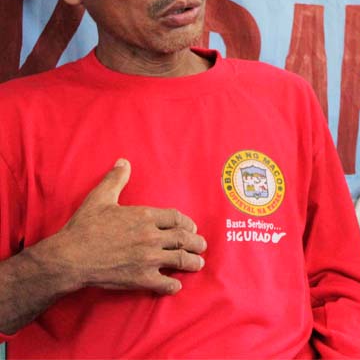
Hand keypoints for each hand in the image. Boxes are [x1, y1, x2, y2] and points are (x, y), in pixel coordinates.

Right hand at [50, 158, 205, 293]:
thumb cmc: (84, 227)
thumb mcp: (100, 198)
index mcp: (145, 216)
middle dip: (196, 242)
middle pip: (184, 238)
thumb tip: (123, 162)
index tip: (191, 227)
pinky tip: (176, 285)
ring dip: (192, 262)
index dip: (187, 223)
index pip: (177, 218)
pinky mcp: (141, 278)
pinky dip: (173, 285)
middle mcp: (151, 237)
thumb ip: (115, 180)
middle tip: (201, 245)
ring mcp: (148, 258)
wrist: (70, 257)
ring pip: (180, 260)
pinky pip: (165, 284)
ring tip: (198, 264)